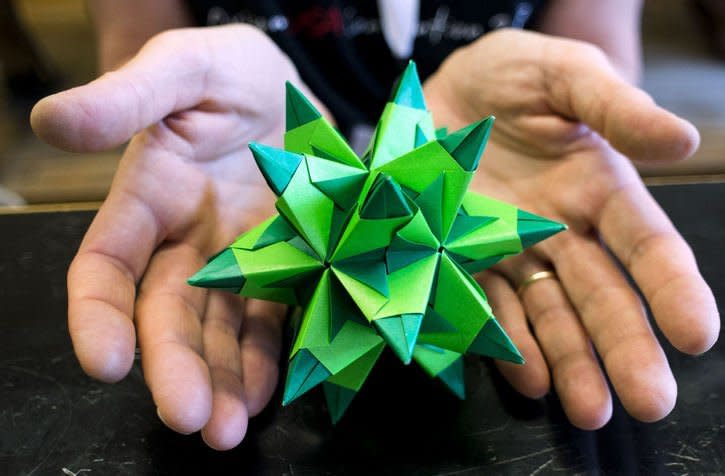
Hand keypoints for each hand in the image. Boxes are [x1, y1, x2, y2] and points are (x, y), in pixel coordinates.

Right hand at [31, 24, 326, 449]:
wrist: (292, 85)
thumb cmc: (227, 71)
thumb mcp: (182, 68)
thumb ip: (127, 97)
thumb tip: (52, 119)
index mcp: (148, 199)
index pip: (107, 267)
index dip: (98, 315)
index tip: (103, 362)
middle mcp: (187, 242)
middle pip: (168, 315)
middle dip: (175, 368)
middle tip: (189, 419)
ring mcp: (238, 259)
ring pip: (221, 330)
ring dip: (225, 380)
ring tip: (229, 428)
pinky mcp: (287, 265)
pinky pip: (274, 319)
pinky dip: (271, 357)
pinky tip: (269, 393)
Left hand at [424, 29, 719, 428]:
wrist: (442, 89)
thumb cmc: (511, 75)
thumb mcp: (564, 76)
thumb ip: (615, 108)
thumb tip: (685, 142)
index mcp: (599, 187)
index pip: (646, 243)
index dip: (673, 287)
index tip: (697, 332)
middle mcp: (561, 230)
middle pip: (602, 295)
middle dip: (626, 346)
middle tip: (650, 398)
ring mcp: (510, 250)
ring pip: (549, 313)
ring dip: (570, 362)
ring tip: (590, 409)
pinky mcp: (461, 259)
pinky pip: (485, 307)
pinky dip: (506, 343)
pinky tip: (530, 377)